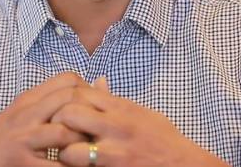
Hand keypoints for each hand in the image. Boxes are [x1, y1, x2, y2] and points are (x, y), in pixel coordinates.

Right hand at [0, 72, 89, 166]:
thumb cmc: (4, 140)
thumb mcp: (24, 114)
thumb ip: (50, 101)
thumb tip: (88, 85)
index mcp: (28, 100)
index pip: (67, 79)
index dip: (88, 90)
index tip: (95, 106)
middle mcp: (25, 115)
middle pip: (68, 99)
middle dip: (90, 112)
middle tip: (99, 127)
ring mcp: (23, 139)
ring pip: (64, 132)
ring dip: (82, 141)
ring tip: (89, 148)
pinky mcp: (23, 164)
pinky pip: (56, 164)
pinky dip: (71, 165)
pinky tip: (76, 165)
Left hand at [52, 78, 226, 166]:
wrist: (184, 165)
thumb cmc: (162, 139)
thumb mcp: (141, 113)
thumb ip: (115, 100)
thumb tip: (97, 81)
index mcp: (121, 108)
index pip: (81, 92)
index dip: (65, 100)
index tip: (62, 109)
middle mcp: (116, 127)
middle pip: (70, 114)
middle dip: (57, 123)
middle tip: (56, 132)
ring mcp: (114, 152)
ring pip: (70, 149)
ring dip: (62, 153)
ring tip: (64, 155)